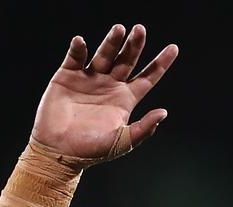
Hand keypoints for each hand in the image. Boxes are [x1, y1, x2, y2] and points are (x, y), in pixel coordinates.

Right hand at [31, 24, 178, 166]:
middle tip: (140, 30)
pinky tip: (80, 42)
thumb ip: (143, 128)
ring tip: (118, 29)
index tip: (174, 48)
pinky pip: (75, 58)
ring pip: (104, 54)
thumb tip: (164, 113)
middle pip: (127, 60)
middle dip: (134, 45)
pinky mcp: (67, 76)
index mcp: (125, 99)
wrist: (58, 152)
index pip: (147, 77)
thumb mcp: (122, 142)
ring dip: (111, 42)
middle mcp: (109, 85)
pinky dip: (78, 49)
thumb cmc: (91, 150)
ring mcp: (89, 78)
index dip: (161, 63)